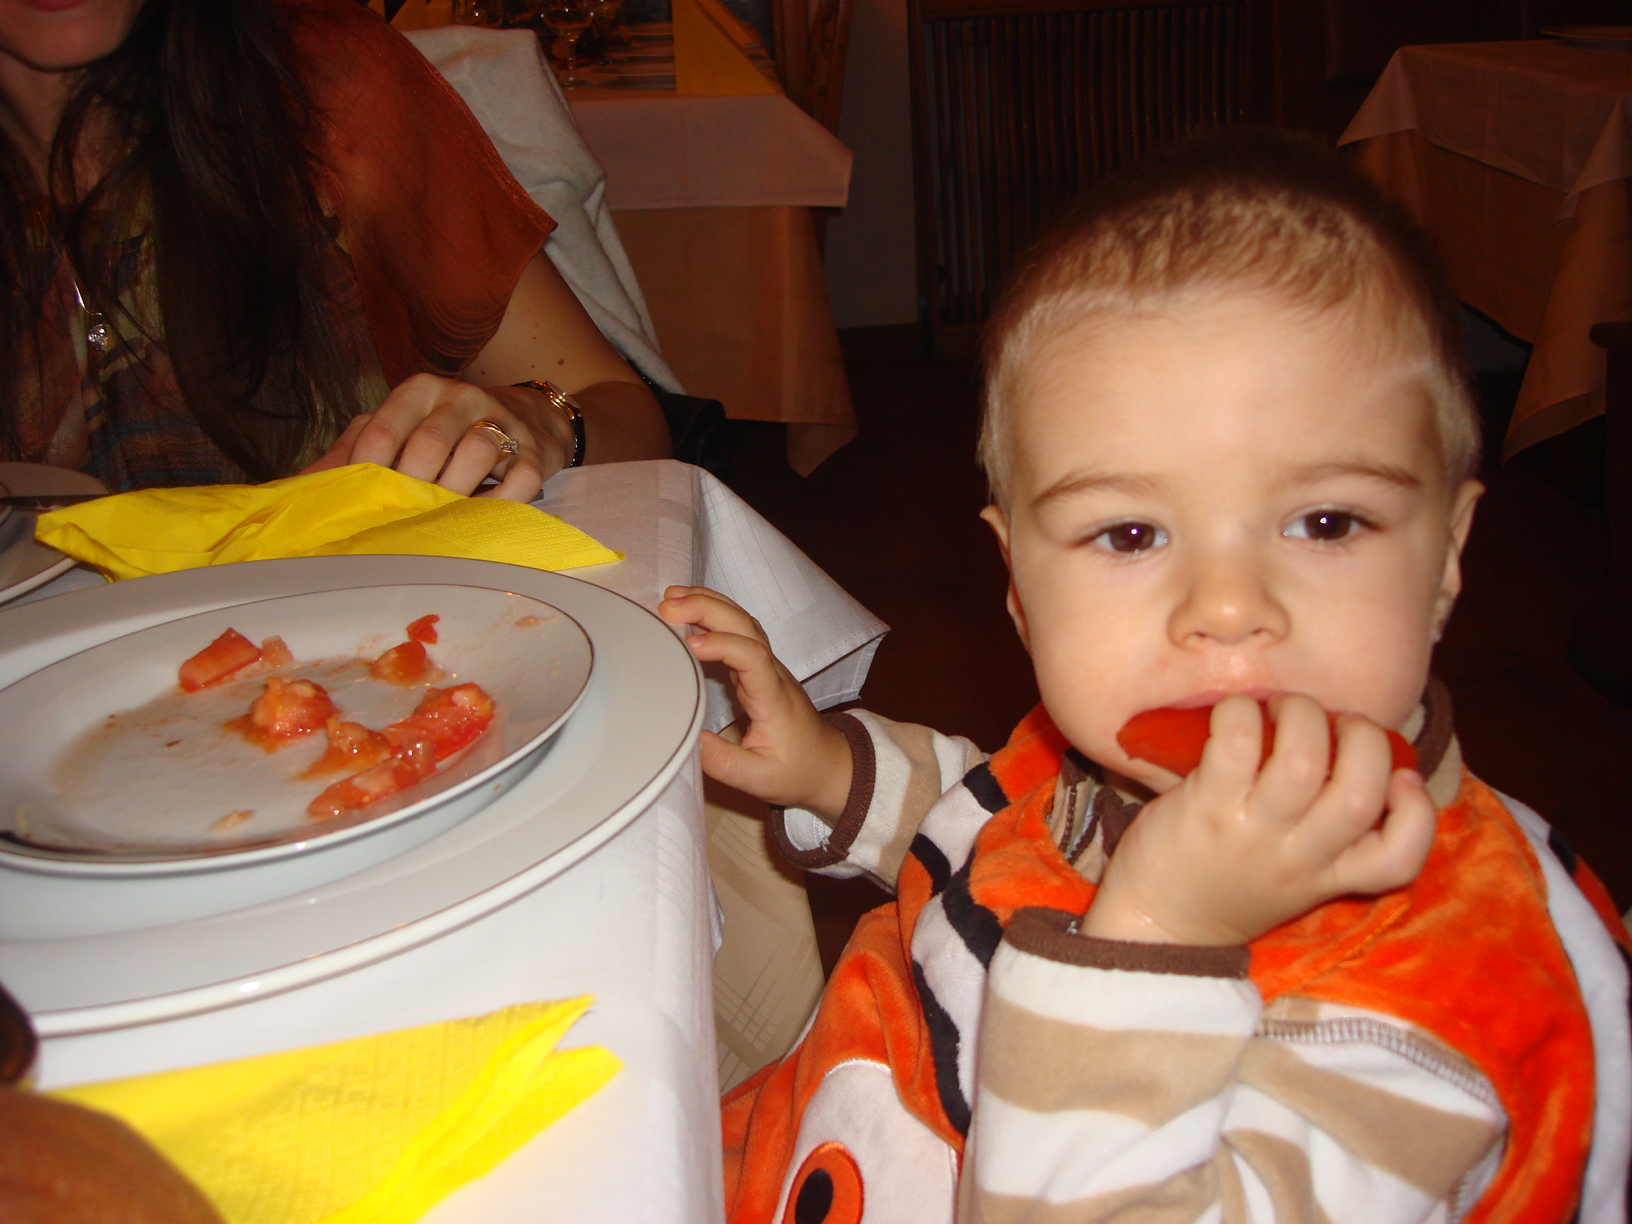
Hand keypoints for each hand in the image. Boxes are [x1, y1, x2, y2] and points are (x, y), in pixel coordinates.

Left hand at [300, 375, 575, 500]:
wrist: (526, 418)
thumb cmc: (445, 430)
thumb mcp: (397, 427)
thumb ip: (351, 451)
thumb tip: (299, 485)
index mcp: (419, 391)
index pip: (382, 430)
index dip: (367, 472)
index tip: (361, 504)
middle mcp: (460, 398)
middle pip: (429, 444)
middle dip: (412, 487)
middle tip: (403, 517)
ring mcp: (501, 421)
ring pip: (478, 452)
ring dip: (457, 492)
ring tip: (442, 517)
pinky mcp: (534, 450)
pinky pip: (520, 478)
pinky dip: (500, 503)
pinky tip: (482, 516)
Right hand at [657, 586, 851, 816]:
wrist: (827, 764)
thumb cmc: (796, 770)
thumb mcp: (759, 779)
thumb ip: (724, 762)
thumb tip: (687, 739)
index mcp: (774, 697)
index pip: (753, 657)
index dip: (722, 645)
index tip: (689, 644)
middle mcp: (771, 673)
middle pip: (745, 626)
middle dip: (708, 608)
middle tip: (667, 605)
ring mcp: (766, 667)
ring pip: (741, 623)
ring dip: (708, 605)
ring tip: (670, 598)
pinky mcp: (757, 668)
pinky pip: (736, 633)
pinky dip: (711, 617)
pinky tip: (686, 612)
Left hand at [1083, 693, 1436, 945]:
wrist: (1156, 919)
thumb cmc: (1225, 880)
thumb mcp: (1293, 874)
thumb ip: (1323, 828)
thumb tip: (1340, 746)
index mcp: (1329, 874)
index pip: (1402, 858)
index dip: (1419, 813)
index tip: (1402, 780)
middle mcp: (1299, 855)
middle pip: (1360, 793)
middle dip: (1364, 738)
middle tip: (1335, 724)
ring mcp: (1253, 831)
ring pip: (1302, 760)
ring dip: (1301, 715)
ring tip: (1283, 710)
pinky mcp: (1207, 805)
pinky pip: (1237, 743)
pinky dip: (1242, 713)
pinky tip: (1236, 714)